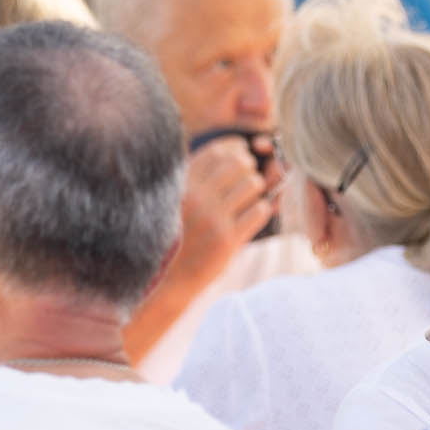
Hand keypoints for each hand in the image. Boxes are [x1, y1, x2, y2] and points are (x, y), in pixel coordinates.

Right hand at [175, 134, 280, 273]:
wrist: (169, 280)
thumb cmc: (181, 235)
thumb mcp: (183, 199)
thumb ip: (208, 175)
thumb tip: (251, 150)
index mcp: (182, 184)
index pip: (219, 150)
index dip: (236, 151)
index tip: (239, 161)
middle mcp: (195, 196)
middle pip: (240, 162)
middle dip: (249, 171)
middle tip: (244, 187)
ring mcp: (212, 218)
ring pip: (254, 183)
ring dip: (257, 192)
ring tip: (246, 204)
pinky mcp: (227, 239)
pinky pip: (260, 210)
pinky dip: (260, 212)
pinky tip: (248, 220)